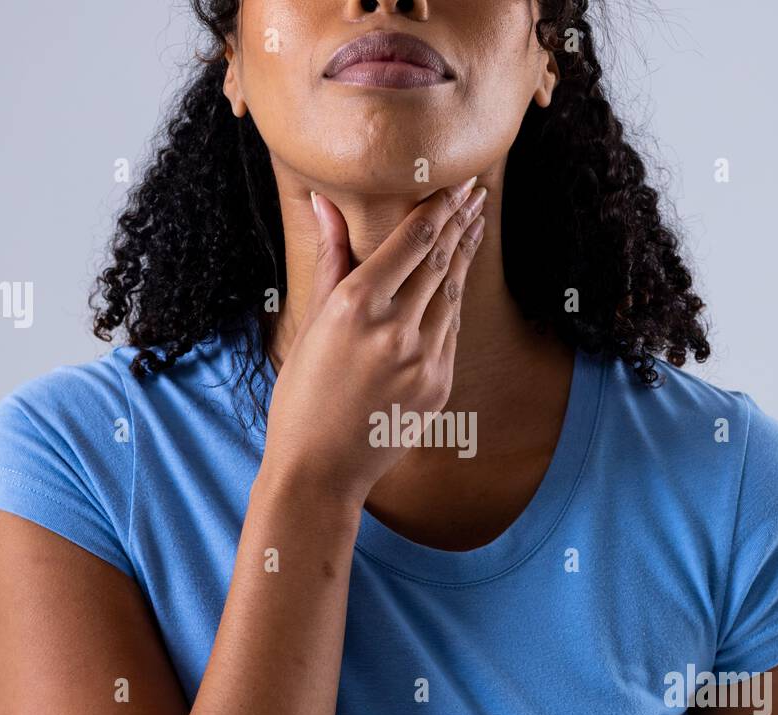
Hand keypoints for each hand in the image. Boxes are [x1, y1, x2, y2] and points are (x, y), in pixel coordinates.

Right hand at [260, 177, 487, 504]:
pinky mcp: (439, 386)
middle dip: (461, 222)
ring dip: (465, 255)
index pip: (413, 240)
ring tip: (476, 224)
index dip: (440, 207)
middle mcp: (395, 328)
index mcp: (356, 306)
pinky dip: (454, 299)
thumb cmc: (302, 395)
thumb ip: (330, 259)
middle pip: (440, 260)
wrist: (319, 469)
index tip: (456, 183)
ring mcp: (423, 360)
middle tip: (476, 193)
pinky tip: (457, 279)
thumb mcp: (310, 323)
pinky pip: (451, 330)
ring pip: (452, 292)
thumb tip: (325, 202)